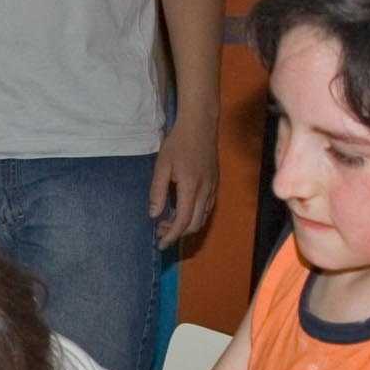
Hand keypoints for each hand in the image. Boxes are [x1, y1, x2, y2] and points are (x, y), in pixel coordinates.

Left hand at [148, 113, 218, 249]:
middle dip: (177, 233)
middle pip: (194, 225)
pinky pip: (207, 209)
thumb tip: (154, 214)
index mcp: (190, 188)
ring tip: (168, 221)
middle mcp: (205, 192)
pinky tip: (182, 210)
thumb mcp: (162, 166)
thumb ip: (157, 191)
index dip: (171, 236)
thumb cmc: (178, 143)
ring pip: (202, 218)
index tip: (160, 243)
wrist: (200, 126)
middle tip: (160, 230)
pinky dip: (195, 216)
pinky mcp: (215, 185)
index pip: (182, 221)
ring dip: (186, 225)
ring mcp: (213, 189)